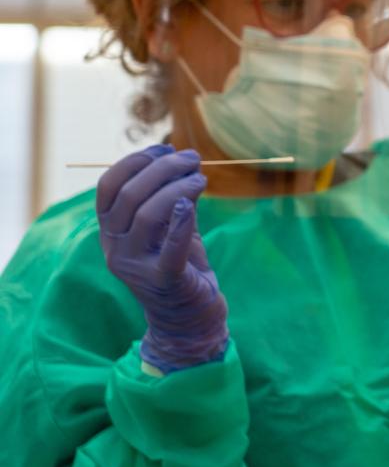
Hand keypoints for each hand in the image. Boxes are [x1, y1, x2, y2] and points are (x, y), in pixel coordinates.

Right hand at [96, 144, 228, 373]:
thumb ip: (173, 196)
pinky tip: (193, 202)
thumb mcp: (174, 226)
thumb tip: (182, 159)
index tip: (166, 148)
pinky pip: (169, 248)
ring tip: (202, 179)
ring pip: (146, 216)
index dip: (135, 162)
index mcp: (111, 231)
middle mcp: (115, 248)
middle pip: (128, 196)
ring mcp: (135, 267)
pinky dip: (181, 222)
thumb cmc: (181, 266)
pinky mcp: (162, 281)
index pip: (108, 187)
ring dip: (177, 188)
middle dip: (163, 169)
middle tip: (194, 158)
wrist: (190, 317)